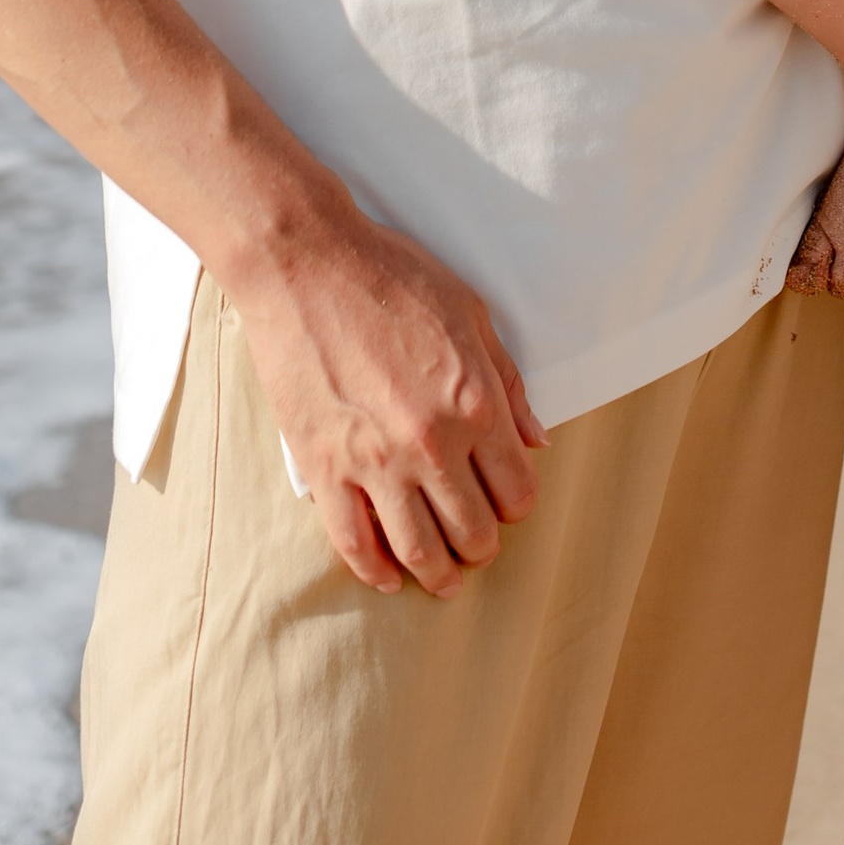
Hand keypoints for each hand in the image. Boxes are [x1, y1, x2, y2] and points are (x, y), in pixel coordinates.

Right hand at [228, 207, 548, 597]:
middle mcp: (431, 442)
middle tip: (477, 545)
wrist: (307, 265)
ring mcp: (375, 461)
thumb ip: (509, 383)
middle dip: (481, 544)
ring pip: (418, 550)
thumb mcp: (472, 314)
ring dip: (438, 574)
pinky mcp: (324, 468)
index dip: (517, 504)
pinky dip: (375, 571)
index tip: (507, 502)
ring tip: (443, 579)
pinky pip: (354, 543)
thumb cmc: (393, 278)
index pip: (516, 490)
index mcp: (476, 402)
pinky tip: (388, 577)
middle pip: (473, 530)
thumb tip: (536, 441)